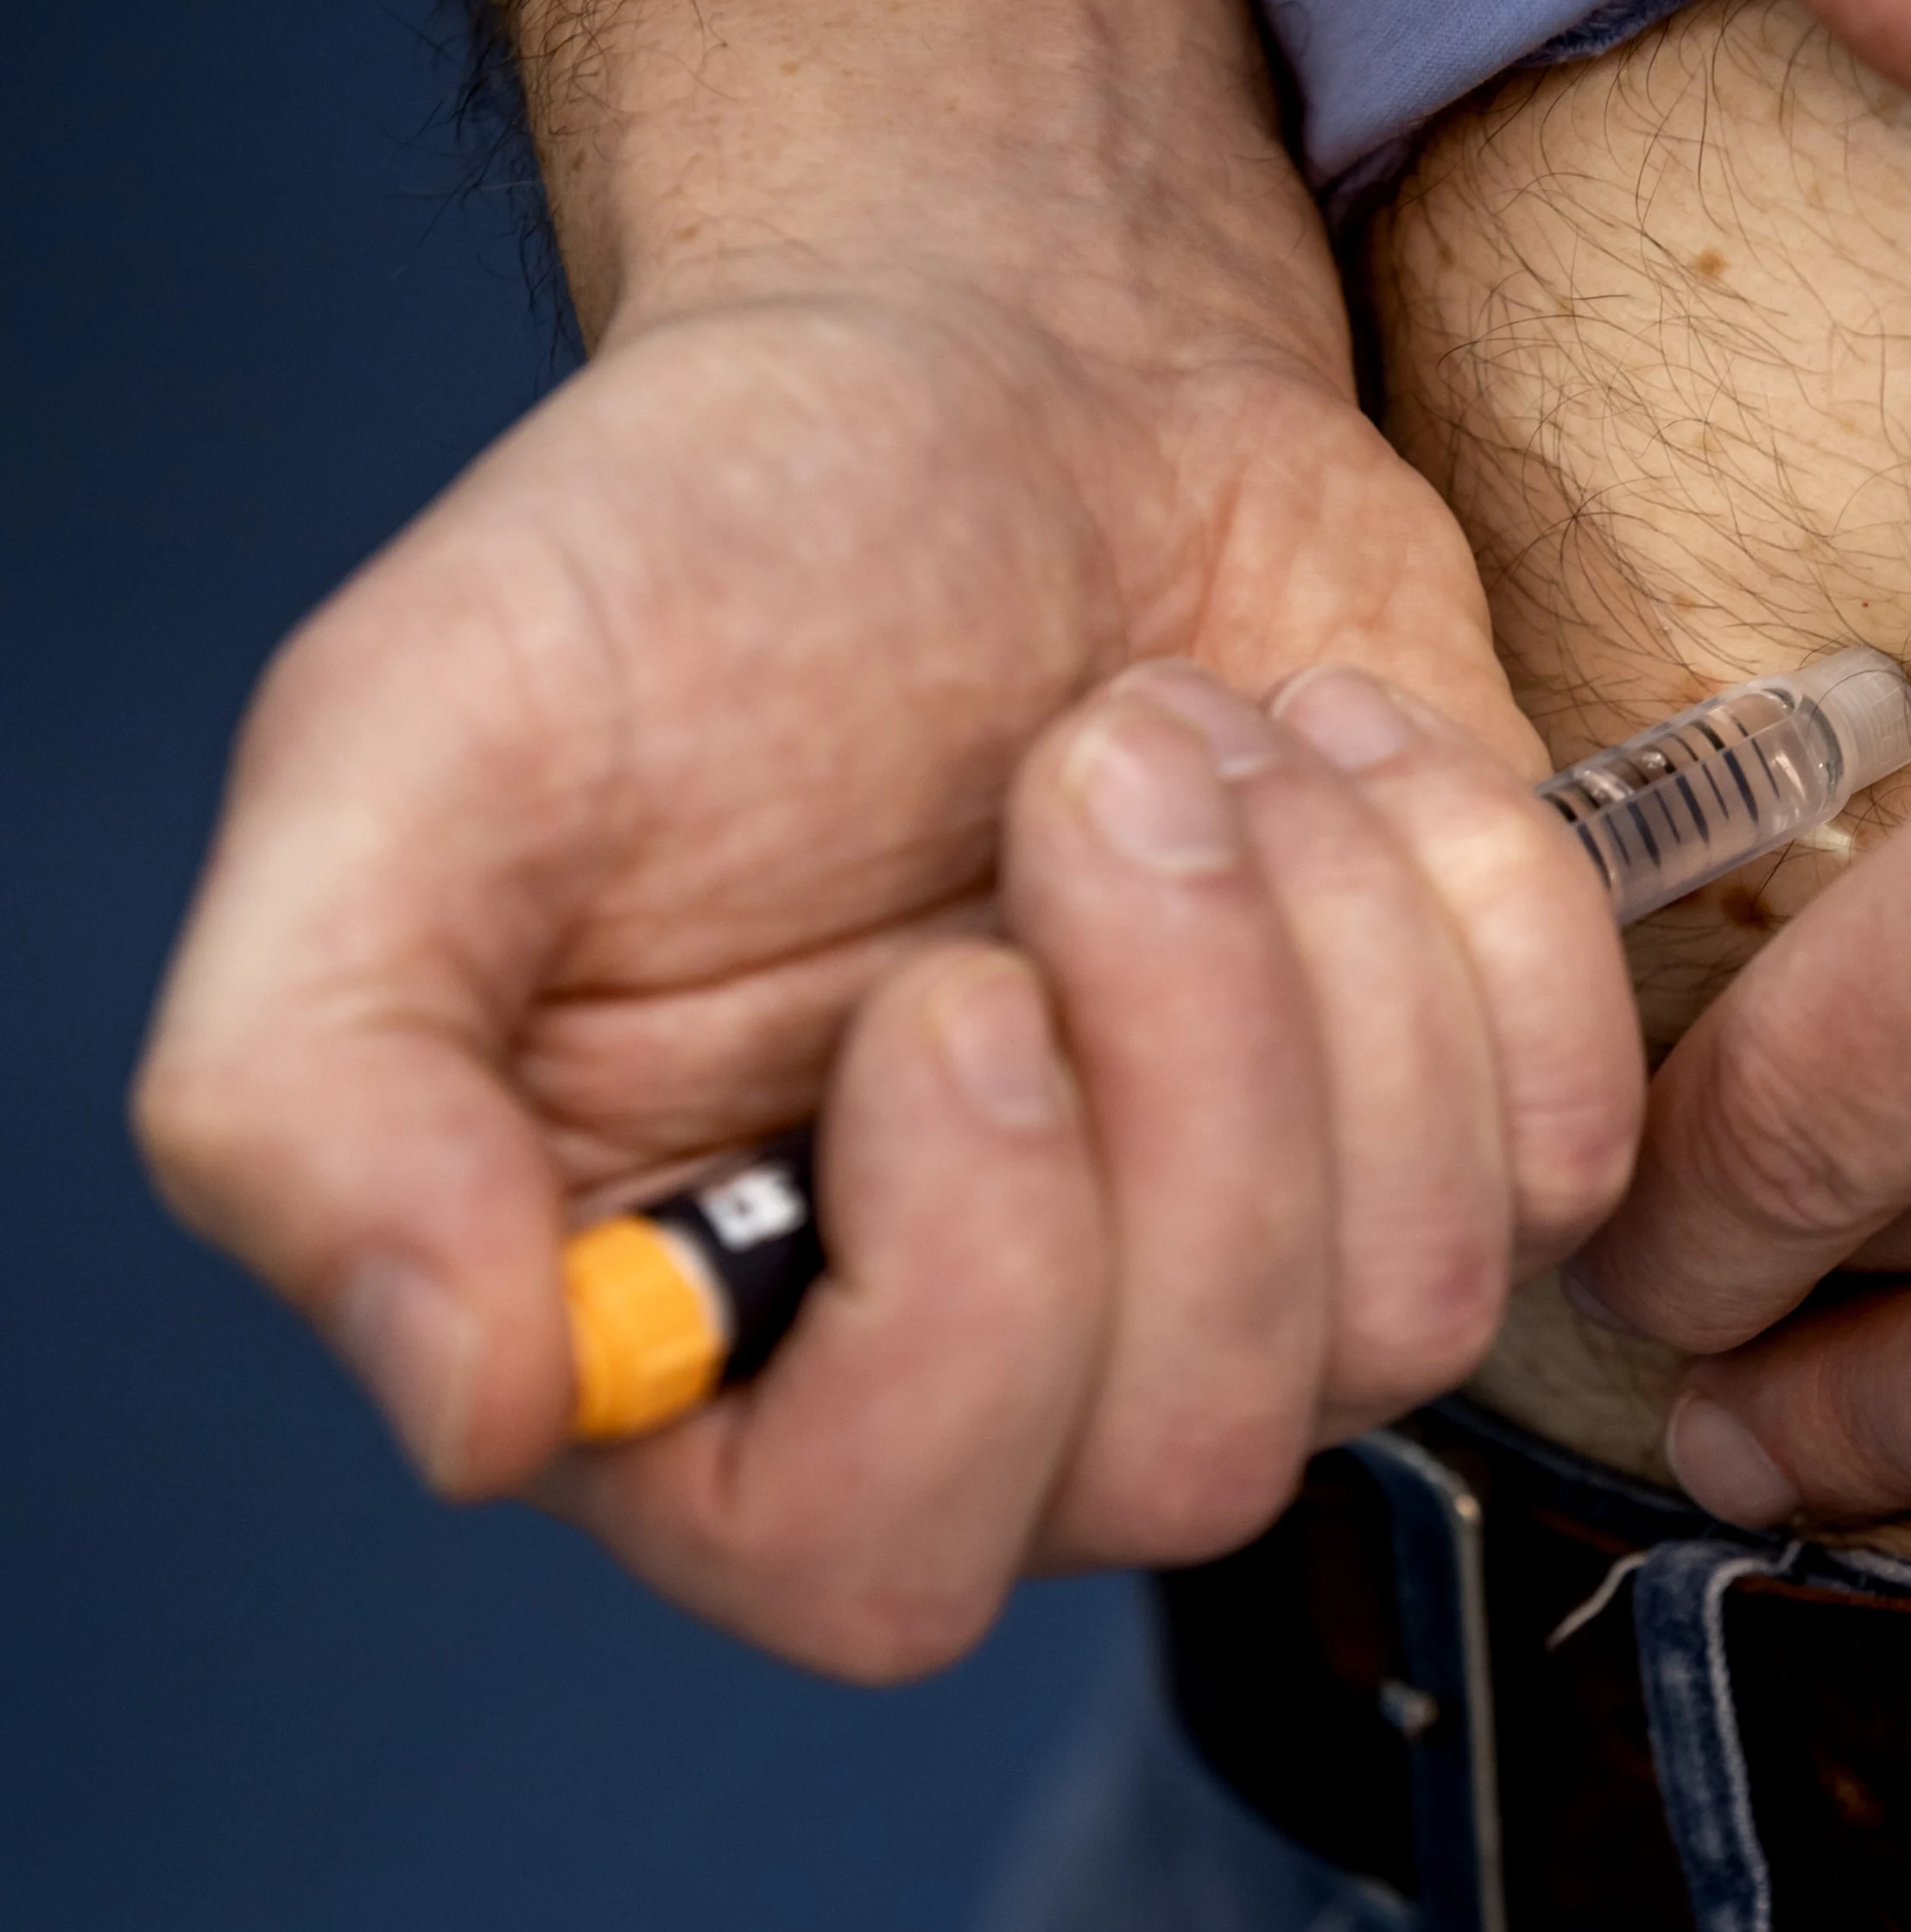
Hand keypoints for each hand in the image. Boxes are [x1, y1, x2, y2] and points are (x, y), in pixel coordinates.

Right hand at [135, 0, 1638, 1677]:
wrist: (1004, 371)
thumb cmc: (708, 546)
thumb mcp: (419, 744)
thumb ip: (318, 1090)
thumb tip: (472, 1408)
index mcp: (714, 1331)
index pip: (875, 1559)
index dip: (972, 1300)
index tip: (958, 984)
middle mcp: (998, 1358)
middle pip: (1189, 1449)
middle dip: (1189, 1058)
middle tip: (1100, 752)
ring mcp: (1255, 1259)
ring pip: (1409, 1308)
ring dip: (1330, 951)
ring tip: (1192, 723)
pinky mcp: (1456, 1127)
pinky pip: (1572, 1153)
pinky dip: (1484, 901)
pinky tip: (1341, 739)